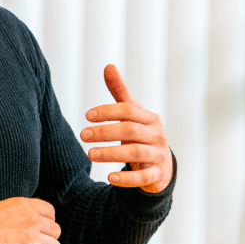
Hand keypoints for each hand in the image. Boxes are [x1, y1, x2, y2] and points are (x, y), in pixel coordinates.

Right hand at [0, 197, 61, 243]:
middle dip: (48, 241)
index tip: (42, 232)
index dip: (48, 223)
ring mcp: (31, 237)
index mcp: (23, 205)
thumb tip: (29, 226)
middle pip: (55, 230)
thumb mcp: (1, 209)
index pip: (50, 211)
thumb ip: (19, 214)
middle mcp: (31, 218)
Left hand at [80, 64, 172, 192]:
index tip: (86, 116)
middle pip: (130, 130)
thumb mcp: (132, 113)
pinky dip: (127, 178)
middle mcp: (157, 135)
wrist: (161, 164)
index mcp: (150, 118)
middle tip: (83, 135)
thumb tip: (108, 65)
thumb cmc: (140, 134)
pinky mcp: (158, 175)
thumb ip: (120, 92)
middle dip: (105, 132)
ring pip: (136, 153)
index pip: (128, 110)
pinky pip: (143, 177)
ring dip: (111, 153)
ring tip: (90, 154)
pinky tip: (109, 177)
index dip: (107, 112)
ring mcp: (159, 155)